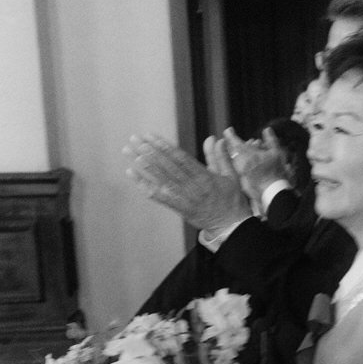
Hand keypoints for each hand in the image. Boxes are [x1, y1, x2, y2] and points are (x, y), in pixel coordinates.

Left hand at [124, 134, 251, 232]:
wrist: (231, 227)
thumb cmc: (232, 200)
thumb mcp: (232, 176)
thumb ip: (220, 157)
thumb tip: (214, 138)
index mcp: (205, 177)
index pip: (181, 159)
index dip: (164, 147)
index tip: (151, 136)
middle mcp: (192, 187)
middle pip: (167, 167)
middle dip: (150, 152)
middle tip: (135, 140)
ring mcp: (184, 199)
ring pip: (160, 179)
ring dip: (143, 166)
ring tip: (129, 152)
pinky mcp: (178, 208)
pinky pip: (158, 196)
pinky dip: (144, 185)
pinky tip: (132, 174)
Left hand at [223, 127, 291, 204]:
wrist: (273, 191)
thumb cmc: (276, 171)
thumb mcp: (276, 153)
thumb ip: (271, 140)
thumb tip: (266, 129)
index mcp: (247, 154)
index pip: (234, 141)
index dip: (230, 134)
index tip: (228, 130)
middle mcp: (240, 162)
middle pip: (232, 150)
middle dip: (234, 144)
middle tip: (235, 139)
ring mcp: (240, 172)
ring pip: (235, 159)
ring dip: (239, 153)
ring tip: (248, 150)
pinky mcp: (241, 179)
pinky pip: (238, 167)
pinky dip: (241, 162)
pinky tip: (249, 162)